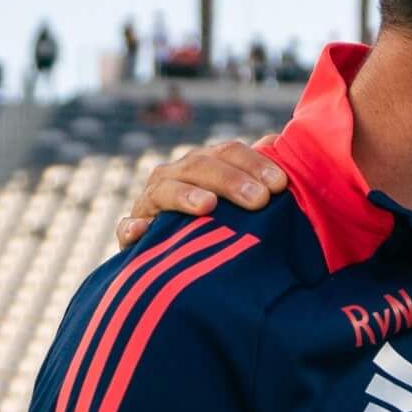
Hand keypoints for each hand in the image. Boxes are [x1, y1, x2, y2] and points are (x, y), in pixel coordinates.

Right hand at [116, 138, 289, 249]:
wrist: (183, 269)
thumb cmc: (225, 228)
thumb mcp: (247, 203)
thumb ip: (263, 177)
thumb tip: (283, 142)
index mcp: (205, 165)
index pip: (229, 152)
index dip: (254, 162)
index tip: (280, 183)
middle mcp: (177, 176)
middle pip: (199, 165)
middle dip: (230, 180)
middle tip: (259, 199)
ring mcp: (151, 203)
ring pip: (165, 189)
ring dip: (185, 195)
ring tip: (208, 206)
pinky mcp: (133, 234)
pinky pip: (128, 229)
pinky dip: (133, 228)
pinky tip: (142, 231)